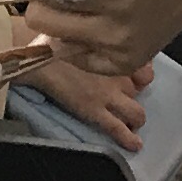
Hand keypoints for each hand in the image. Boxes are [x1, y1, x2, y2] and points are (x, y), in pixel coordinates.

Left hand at [21, 0, 181, 77]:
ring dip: (60, 27)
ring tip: (75, 4)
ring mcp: (120, 54)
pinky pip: (83, 60)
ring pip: (62, 46)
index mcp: (117, 0)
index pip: (48, 7)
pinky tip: (87, 23)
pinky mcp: (125, 65)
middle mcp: (115, 34)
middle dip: (45, 7)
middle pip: (49, 28)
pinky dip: (77, 44)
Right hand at [31, 48, 153, 150]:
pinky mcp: (95, 111)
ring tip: (130, 124)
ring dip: (135, 119)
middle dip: (136, 96)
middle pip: (141, 90)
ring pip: (136, 113)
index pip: (143, 66)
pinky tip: (135, 145)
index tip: (135, 76)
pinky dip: (129, 139)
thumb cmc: (54, 40)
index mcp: (115, 54)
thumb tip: (100, 45)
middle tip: (126, 100)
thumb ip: (97, 44)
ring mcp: (109, 95)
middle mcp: (119, 74)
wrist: (38, 57)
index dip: (141, 73)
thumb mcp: (82, 35)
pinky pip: (119, 129)